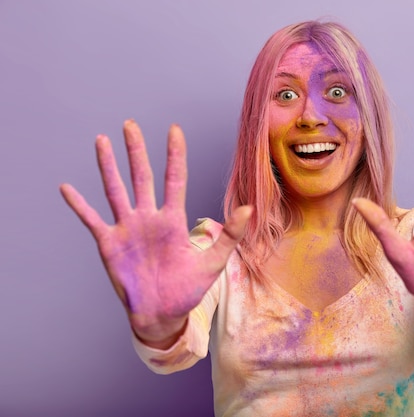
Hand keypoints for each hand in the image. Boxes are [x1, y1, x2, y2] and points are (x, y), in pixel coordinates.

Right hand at [60, 121, 251, 345]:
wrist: (162, 314)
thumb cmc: (188, 289)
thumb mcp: (213, 262)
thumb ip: (230, 235)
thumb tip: (249, 208)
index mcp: (173, 220)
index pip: (174, 179)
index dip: (175, 155)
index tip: (174, 130)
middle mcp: (149, 218)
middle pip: (142, 177)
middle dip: (137, 151)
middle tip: (130, 124)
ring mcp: (128, 229)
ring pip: (116, 190)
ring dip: (108, 166)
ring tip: (101, 141)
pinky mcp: (109, 244)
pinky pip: (91, 220)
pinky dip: (79, 205)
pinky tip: (67, 187)